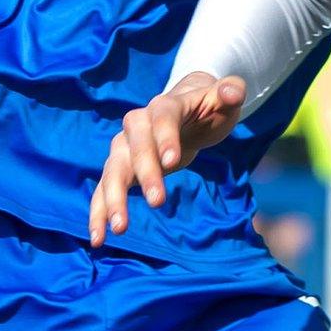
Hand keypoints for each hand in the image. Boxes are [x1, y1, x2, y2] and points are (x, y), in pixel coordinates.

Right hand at [87, 71, 246, 247]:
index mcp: (165, 105)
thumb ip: (232, 92)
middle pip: (135, 147)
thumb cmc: (209, 107)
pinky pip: (104, 189)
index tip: (172, 162)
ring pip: (113, 170)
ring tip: (119, 229)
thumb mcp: (225, 99)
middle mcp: (137, 124)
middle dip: (144, 173)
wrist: (186, 111)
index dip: (165, 138)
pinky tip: (98, 238)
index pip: (162, 118)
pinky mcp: (120, 168)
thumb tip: (232, 92)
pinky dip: (99, 212)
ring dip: (113, 198)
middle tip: (157, 201)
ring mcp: (125, 146)